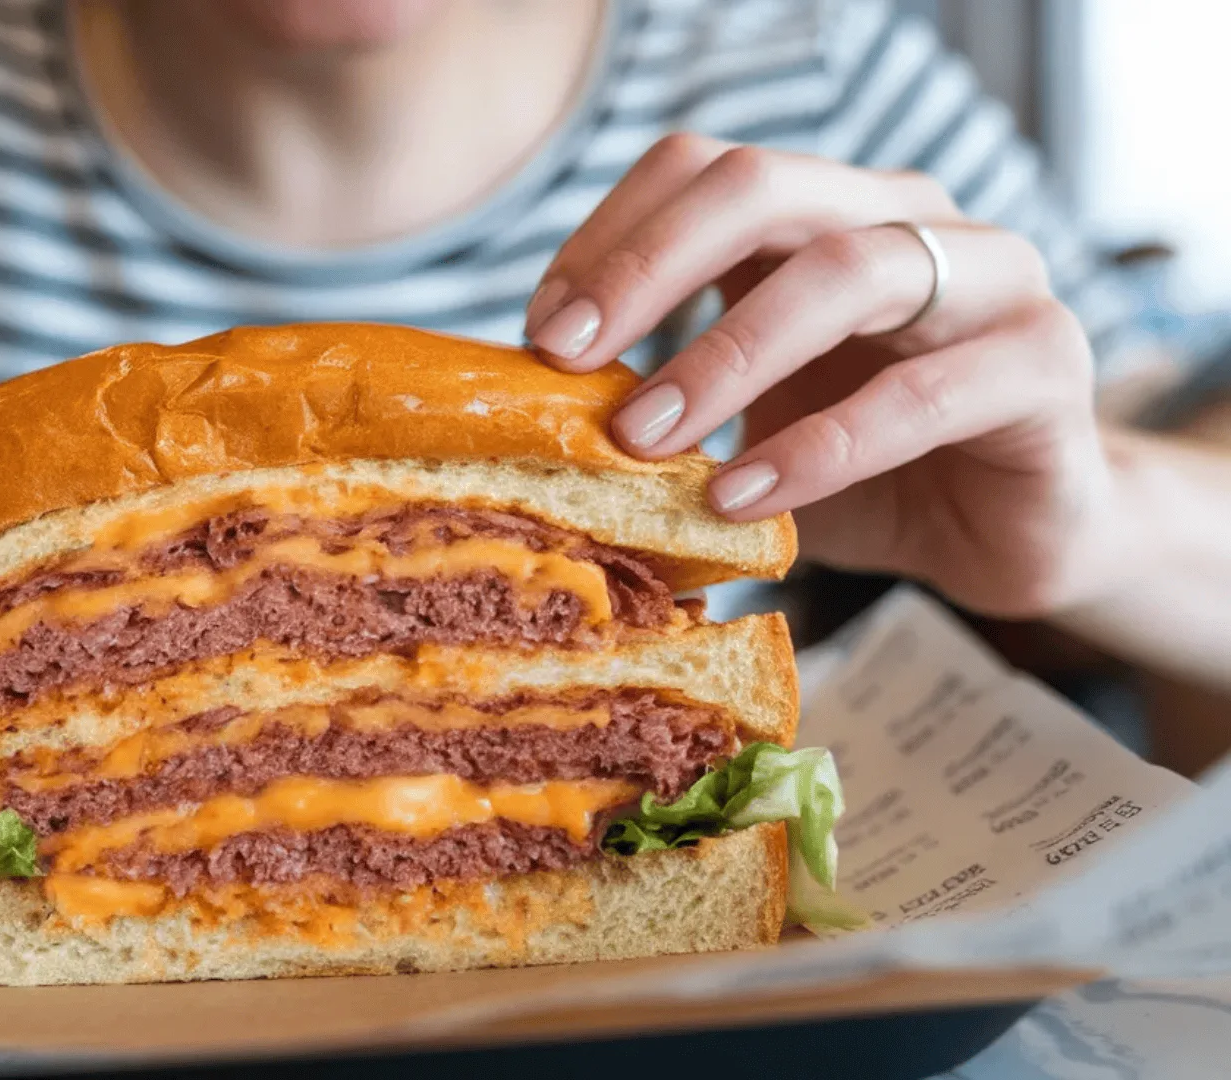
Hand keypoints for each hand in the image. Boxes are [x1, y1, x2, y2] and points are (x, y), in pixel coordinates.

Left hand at [525, 134, 1121, 617]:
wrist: (1012, 534)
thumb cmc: (861, 468)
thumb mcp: (745, 422)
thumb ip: (661, 396)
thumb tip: (523, 409)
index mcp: (827, 210)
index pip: (703, 170)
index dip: (612, 237)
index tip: (542, 332)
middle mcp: (909, 218)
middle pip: (764, 188)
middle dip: (649, 268)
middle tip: (569, 358)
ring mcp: (992, 279)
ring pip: (847, 271)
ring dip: (724, 357)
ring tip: (642, 439)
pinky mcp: (1045, 366)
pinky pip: (921, 395)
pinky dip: (818, 447)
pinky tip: (743, 497)